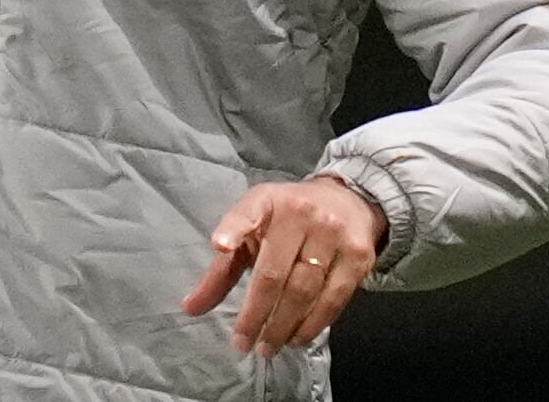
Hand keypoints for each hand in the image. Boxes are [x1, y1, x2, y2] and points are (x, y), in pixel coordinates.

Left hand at [180, 176, 385, 357]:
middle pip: (275, 273)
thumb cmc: (286, 219)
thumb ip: (222, 269)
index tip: (219, 245)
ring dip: (284, 325)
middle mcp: (301, 214)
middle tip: (244, 343)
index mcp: (268, 201)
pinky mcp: (358, 256)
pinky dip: (314, 324)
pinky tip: (298, 338)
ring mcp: (333, 235)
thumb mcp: (252, 230)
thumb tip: (190, 309)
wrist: (347, 201)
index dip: (233, 229)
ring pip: (305, 290)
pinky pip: (334, 298)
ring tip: (268, 346)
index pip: (247, 213)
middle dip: (257, 314)